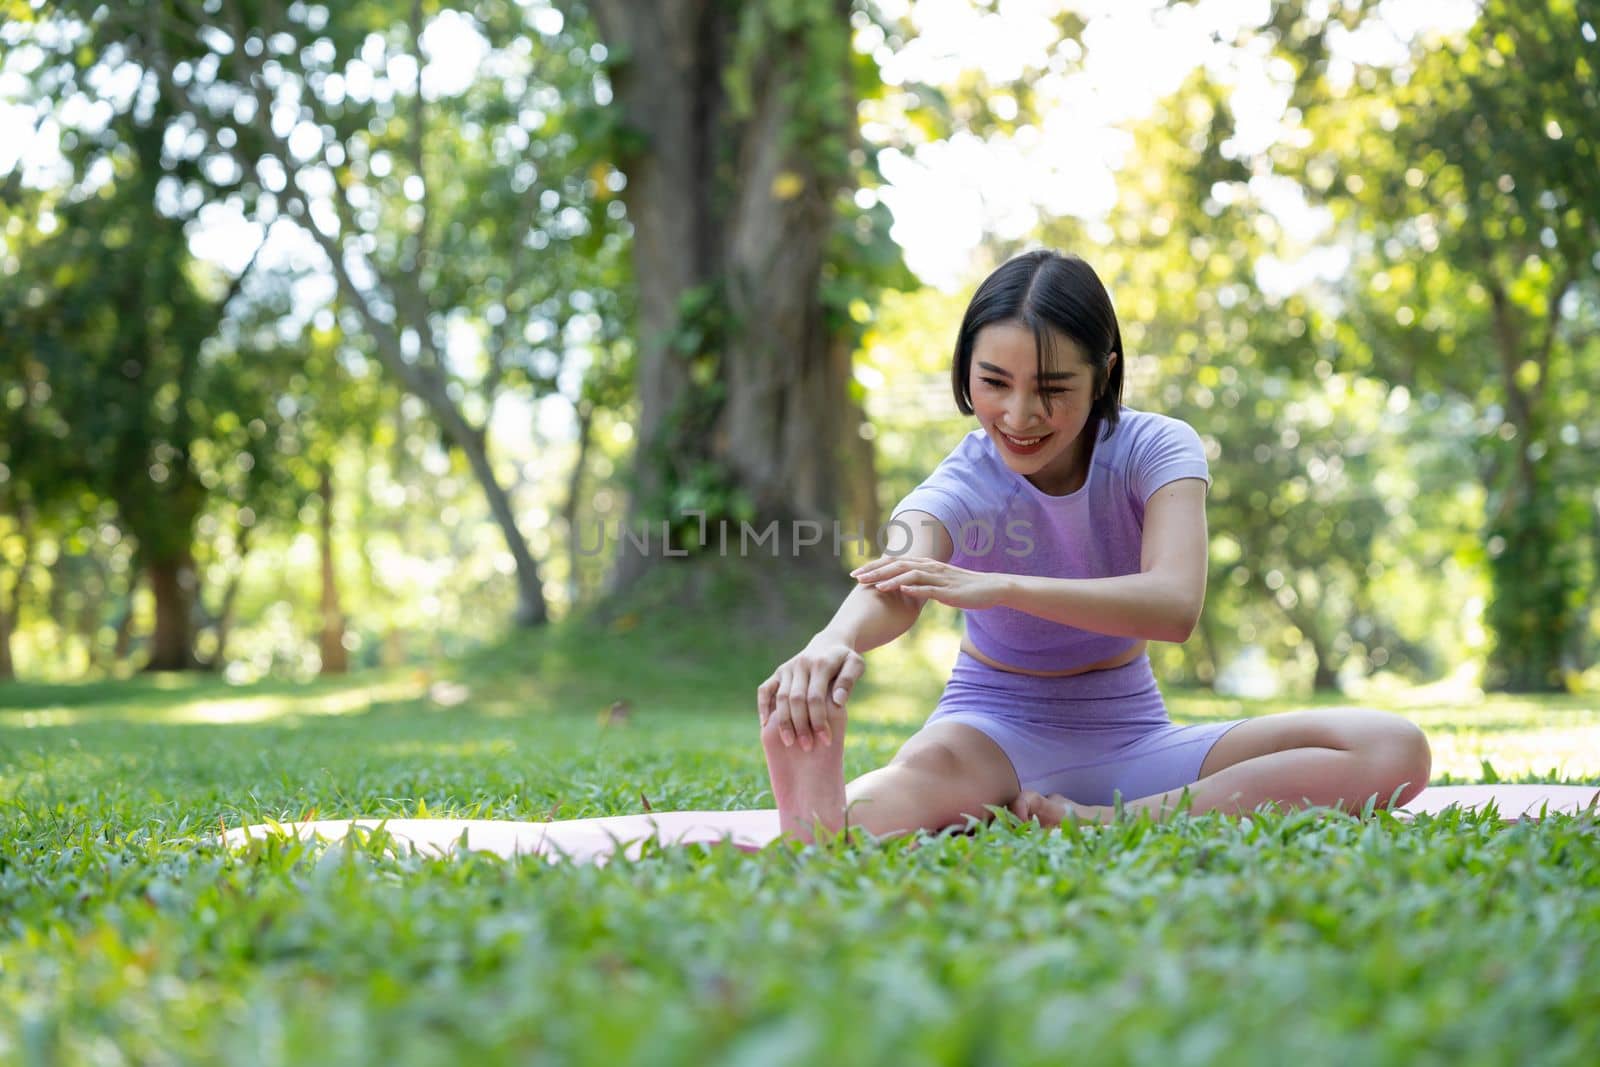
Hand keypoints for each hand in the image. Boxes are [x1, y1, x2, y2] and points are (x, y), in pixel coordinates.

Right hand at [756, 636, 864, 750]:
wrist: (828, 643)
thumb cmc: (845, 660)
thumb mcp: (856, 665)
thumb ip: (849, 680)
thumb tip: (838, 701)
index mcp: (820, 664)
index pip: (816, 697)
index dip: (819, 720)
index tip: (826, 740)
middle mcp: (801, 665)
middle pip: (796, 699)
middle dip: (801, 725)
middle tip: (807, 747)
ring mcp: (787, 668)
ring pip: (781, 698)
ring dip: (783, 722)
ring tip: (790, 743)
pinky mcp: (778, 672)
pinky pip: (765, 690)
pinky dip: (763, 706)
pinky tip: (765, 725)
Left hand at [849, 555, 1005, 610]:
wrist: (991, 588)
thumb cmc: (963, 588)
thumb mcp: (937, 585)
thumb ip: (920, 584)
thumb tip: (903, 589)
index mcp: (924, 565)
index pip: (894, 563)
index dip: (874, 567)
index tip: (856, 574)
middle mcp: (929, 567)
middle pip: (897, 566)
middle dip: (875, 571)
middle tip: (855, 577)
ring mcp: (938, 578)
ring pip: (909, 575)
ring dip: (889, 579)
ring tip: (872, 586)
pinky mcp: (947, 590)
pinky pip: (928, 588)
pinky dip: (912, 589)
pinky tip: (899, 590)